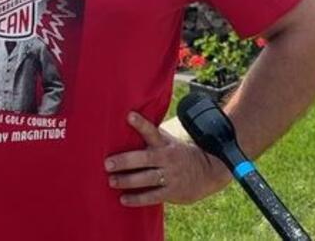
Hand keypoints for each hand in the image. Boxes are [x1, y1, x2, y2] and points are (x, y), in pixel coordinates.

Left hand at [104, 111, 230, 206]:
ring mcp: (170, 175)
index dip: (141, 124)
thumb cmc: (176, 153)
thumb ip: (150, 136)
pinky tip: (123, 199)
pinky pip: (153, 196)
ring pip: (147, 178)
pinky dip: (138, 199)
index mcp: (164, 143)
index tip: (129, 116)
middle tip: (107, 163)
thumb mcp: (168, 141)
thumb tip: (123, 122)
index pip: (152, 131)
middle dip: (126, 161)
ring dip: (128, 181)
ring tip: (111, 181)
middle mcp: (167, 158)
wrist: (207, 172)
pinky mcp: (172, 192)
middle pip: (145, 158)